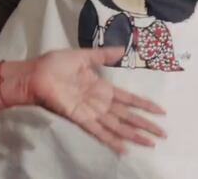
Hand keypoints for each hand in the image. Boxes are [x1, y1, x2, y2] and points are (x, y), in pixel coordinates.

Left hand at [14, 46, 165, 154]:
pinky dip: (111, 140)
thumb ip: (102, 55)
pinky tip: (124, 148)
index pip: (128, 98)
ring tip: (150, 143)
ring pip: (117, 126)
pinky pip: (98, 131)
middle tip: (163, 134)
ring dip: (133, 135)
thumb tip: (123, 49)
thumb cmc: (55, 64)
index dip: (143, 104)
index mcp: (101, 87)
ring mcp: (90, 111)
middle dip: (144, 125)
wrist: (35, 73)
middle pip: (127, 115)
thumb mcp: (82, 55)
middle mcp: (99, 102)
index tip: (160, 111)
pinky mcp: (79, 117)